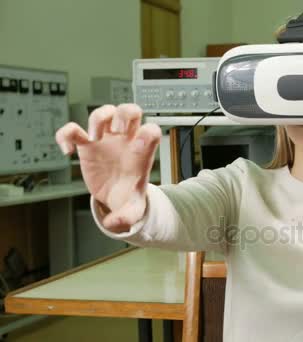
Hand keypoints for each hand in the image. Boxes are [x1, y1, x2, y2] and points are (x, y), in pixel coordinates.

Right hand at [55, 104, 160, 232]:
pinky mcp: (87, 145)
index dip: (147, 134)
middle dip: (125, 114)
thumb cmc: (128, 195)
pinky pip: (73, 129)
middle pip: (131, 110)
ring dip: (98, 119)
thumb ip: (128, 217)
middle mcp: (125, 140)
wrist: (115, 195)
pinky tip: (67, 151)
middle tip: (117, 130)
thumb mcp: (133, 209)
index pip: (152, 131)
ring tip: (93, 138)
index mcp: (141, 152)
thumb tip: (116, 223)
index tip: (136, 148)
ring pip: (104, 112)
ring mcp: (105, 140)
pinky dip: (66, 135)